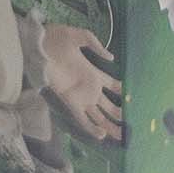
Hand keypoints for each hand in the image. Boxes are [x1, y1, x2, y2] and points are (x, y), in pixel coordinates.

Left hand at [42, 25, 121, 141]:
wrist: (38, 45)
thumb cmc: (57, 38)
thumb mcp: (80, 36)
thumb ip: (96, 45)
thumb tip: (111, 58)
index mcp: (93, 73)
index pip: (112, 86)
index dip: (122, 92)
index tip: (135, 100)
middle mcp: (89, 88)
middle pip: (108, 105)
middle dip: (119, 115)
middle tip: (132, 125)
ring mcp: (80, 97)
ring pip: (98, 116)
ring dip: (109, 126)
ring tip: (122, 136)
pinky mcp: (70, 102)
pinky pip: (83, 119)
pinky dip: (92, 128)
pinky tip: (102, 135)